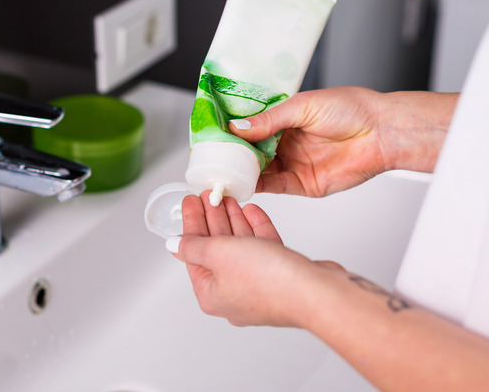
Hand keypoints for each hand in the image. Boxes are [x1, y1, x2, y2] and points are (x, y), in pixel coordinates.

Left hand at [171, 191, 343, 327]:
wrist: (315, 292)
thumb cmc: (267, 279)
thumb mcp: (219, 254)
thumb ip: (193, 247)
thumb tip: (173, 245)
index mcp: (212, 295)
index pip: (194, 253)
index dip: (192, 223)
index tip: (190, 201)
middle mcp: (233, 294)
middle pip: (216, 249)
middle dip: (212, 219)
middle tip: (208, 194)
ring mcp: (258, 287)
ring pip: (240, 247)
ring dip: (233, 220)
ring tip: (227, 197)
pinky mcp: (281, 277)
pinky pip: (263, 249)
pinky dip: (256, 229)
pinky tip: (252, 210)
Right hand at [230, 87, 456, 196]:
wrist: (382, 132)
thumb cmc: (351, 109)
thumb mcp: (302, 106)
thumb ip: (269, 120)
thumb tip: (238, 127)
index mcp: (283, 119)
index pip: (248, 127)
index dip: (230, 130)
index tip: (210, 133)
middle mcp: (284, 142)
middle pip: (249, 151)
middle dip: (230, 154)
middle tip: (210, 155)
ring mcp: (292, 164)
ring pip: (258, 170)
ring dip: (240, 171)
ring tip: (220, 170)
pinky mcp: (302, 184)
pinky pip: (274, 187)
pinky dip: (257, 186)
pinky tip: (242, 183)